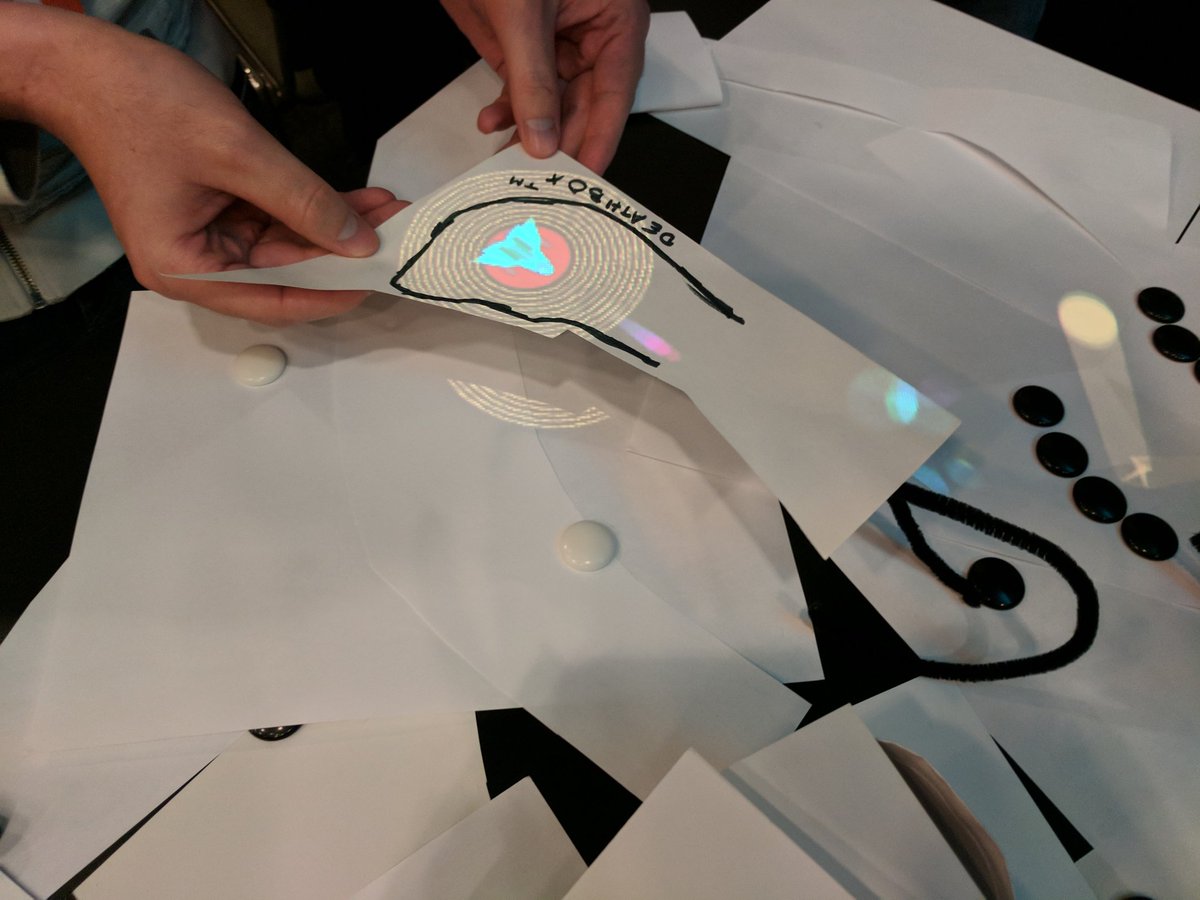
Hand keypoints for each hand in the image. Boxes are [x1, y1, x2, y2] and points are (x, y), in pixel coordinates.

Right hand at [1, 7, 405, 324]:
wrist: (88, 65)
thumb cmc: (141, 106)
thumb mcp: (238, 154)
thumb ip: (302, 201)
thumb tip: (356, 241)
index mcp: (185, 270)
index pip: (275, 300)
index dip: (331, 292)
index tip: (377, 279)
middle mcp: (195, 264)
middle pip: (285, 273)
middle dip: (341, 252)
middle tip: (396, 235)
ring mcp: (207, 237)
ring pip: (287, 245)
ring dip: (334, 226)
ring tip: (387, 210)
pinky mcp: (216, 209)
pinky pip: (274, 217)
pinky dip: (312, 207)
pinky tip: (356, 199)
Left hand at [440, 0, 648, 173]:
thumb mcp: (523, 17)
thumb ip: (532, 82)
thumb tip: (541, 140)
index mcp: (615, 21)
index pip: (614, 93)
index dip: (600, 137)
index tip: (587, 176)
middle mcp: (593, 38)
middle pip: (584, 107)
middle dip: (559, 143)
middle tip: (542, 181)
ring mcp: (558, 46)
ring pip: (552, 106)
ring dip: (528, 132)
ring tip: (507, 160)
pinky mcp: (526, 51)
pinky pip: (523, 92)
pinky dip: (506, 111)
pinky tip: (491, 123)